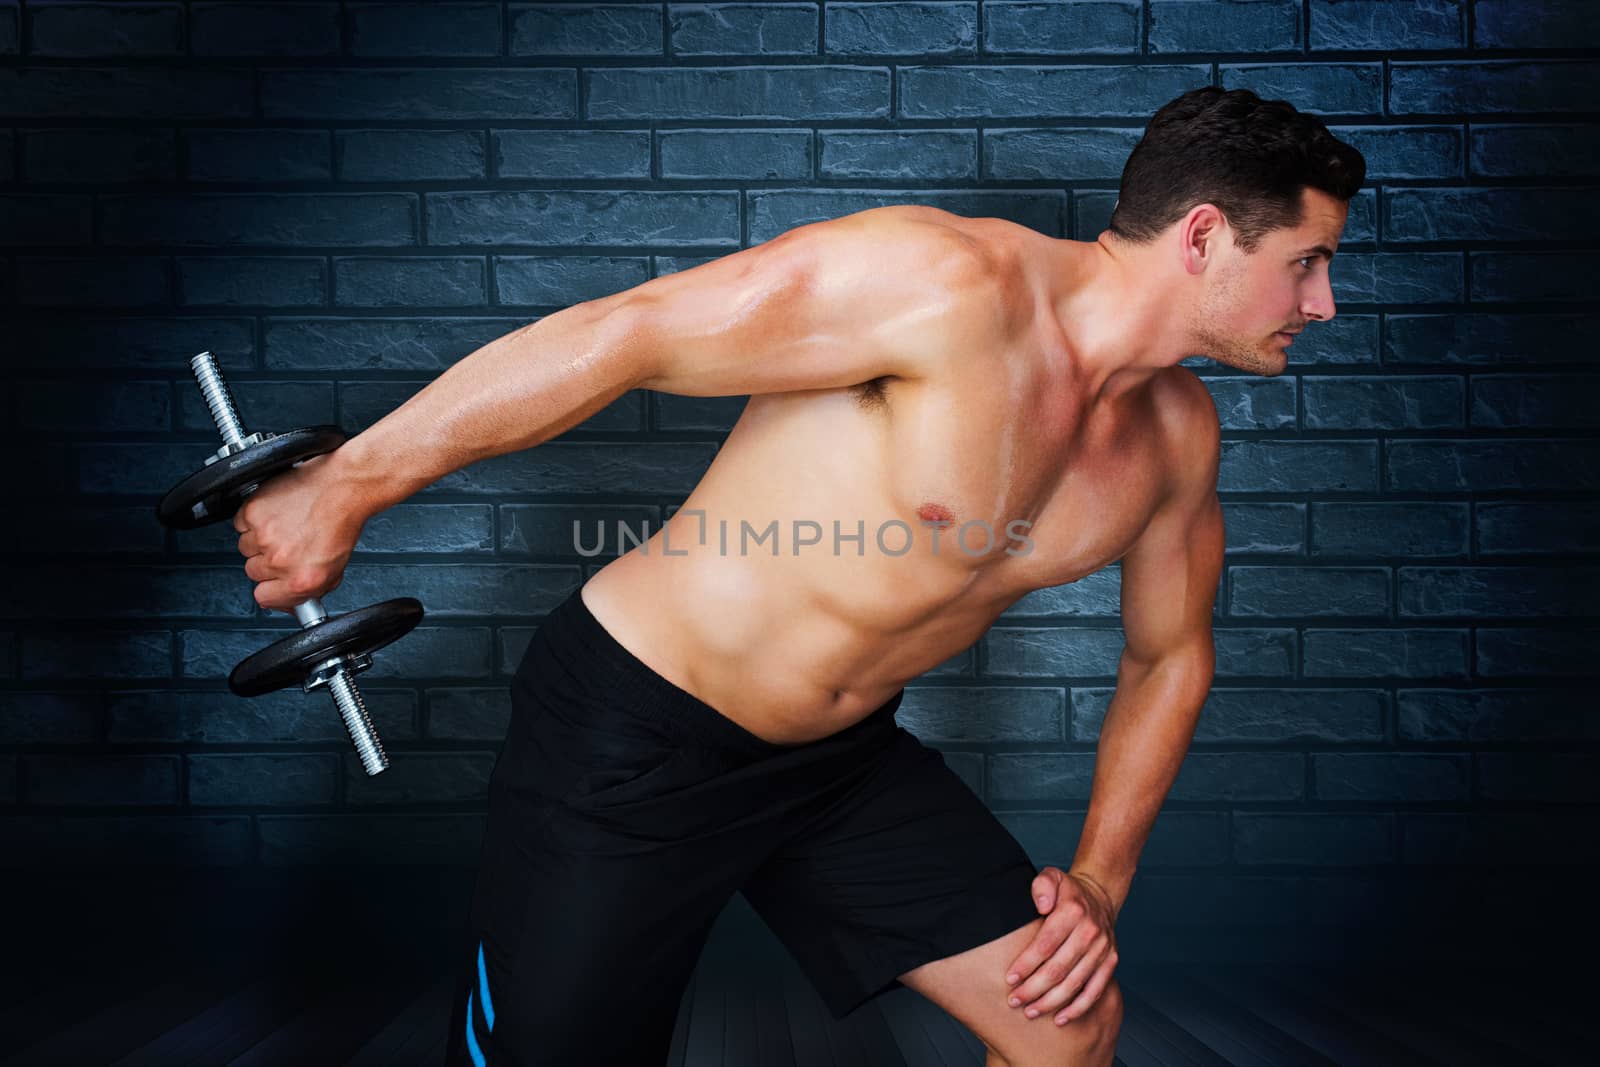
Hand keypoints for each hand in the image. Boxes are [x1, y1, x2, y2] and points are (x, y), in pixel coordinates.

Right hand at [233, 452, 367, 612]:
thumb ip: (309, 590)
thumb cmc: (342, 522)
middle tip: (288, 544)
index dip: (270, 588)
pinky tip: (277, 514)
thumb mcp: (334, 568)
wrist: (342, 487)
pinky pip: (241, 524)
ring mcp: (264, 536)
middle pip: (253, 572)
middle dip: (268, 561)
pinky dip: (254, 519)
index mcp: (302, 580)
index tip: (274, 581)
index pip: (264, 597)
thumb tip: (289, 602)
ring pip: (245, 547)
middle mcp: (281, 560)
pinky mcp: (253, 512)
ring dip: (260, 539)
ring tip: (285, 526)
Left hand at [1003, 867, 1119, 1025]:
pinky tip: (1059, 1018)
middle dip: (1033, 988)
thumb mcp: (1052, 876)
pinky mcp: (1111, 963)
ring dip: (1051, 1002)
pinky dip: (1077, 1008)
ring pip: (1075, 983)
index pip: (1046, 944)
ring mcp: (1103, 949)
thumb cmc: (1067, 891)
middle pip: (1058, 968)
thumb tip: (1041, 905)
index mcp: (1073, 911)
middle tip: (1014, 1001)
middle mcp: (1091, 932)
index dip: (1027, 964)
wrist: (1099, 895)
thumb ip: (1042, 885)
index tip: (1010, 979)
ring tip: (1030, 1012)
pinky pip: (1095, 991)